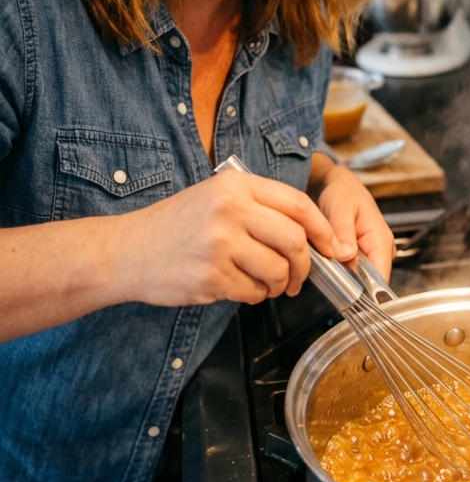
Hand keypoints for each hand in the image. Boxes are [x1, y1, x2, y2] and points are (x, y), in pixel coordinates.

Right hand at [110, 170, 346, 306]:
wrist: (126, 250)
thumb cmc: (174, 225)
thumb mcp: (215, 196)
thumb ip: (258, 206)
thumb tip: (309, 233)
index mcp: (236, 185)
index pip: (298, 204)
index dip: (323, 229)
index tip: (332, 246)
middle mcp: (230, 210)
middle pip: (295, 240)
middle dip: (305, 265)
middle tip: (298, 277)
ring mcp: (220, 244)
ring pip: (277, 271)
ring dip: (278, 285)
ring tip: (265, 284)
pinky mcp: (210, 276)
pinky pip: (253, 293)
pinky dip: (254, 296)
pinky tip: (239, 288)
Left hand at [307, 155, 394, 294]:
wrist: (339, 184)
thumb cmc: (342, 192)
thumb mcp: (340, 208)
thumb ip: (343, 232)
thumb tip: (346, 256)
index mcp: (381, 240)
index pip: (381, 279)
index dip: (365, 293)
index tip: (343, 296)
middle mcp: (381, 250)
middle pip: (370, 283)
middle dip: (348, 284)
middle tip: (325, 276)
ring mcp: (373, 254)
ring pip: (361, 279)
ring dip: (342, 277)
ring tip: (324, 265)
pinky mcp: (363, 256)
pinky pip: (354, 271)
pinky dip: (340, 270)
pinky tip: (328, 262)